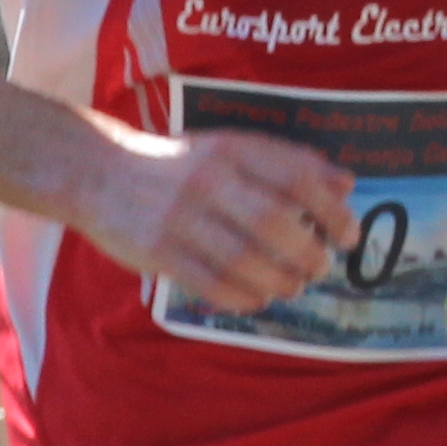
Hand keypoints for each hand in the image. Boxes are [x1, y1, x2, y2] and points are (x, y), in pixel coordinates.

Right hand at [79, 125, 352, 315]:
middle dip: (309, 253)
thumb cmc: (176, 166)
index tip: (350, 235)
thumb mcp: (228, 149)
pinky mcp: (158, 251)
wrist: (96, 173)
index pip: (295, 176)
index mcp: (230, 148)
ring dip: (280, 281)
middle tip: (321, 266)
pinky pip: (212, 284)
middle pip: (275, 222)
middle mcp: (207, 179)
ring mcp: (180, 217)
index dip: (332, 210)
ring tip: (292, 286)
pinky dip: (244, 298)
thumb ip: (286, 164)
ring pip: (245, 260)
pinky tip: (257, 298)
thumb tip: (346, 185)